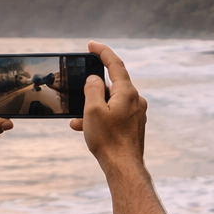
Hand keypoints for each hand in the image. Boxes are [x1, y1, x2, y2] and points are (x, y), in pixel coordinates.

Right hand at [73, 42, 146, 167]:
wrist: (124, 167)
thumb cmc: (108, 140)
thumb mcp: (93, 110)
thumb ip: (92, 89)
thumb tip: (94, 79)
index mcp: (127, 92)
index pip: (115, 63)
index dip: (102, 52)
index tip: (91, 45)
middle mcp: (136, 100)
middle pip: (113, 84)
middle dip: (94, 87)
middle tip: (79, 87)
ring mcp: (136, 114)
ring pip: (111, 102)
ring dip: (93, 106)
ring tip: (77, 117)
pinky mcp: (134, 126)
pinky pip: (115, 115)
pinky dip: (100, 117)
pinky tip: (84, 127)